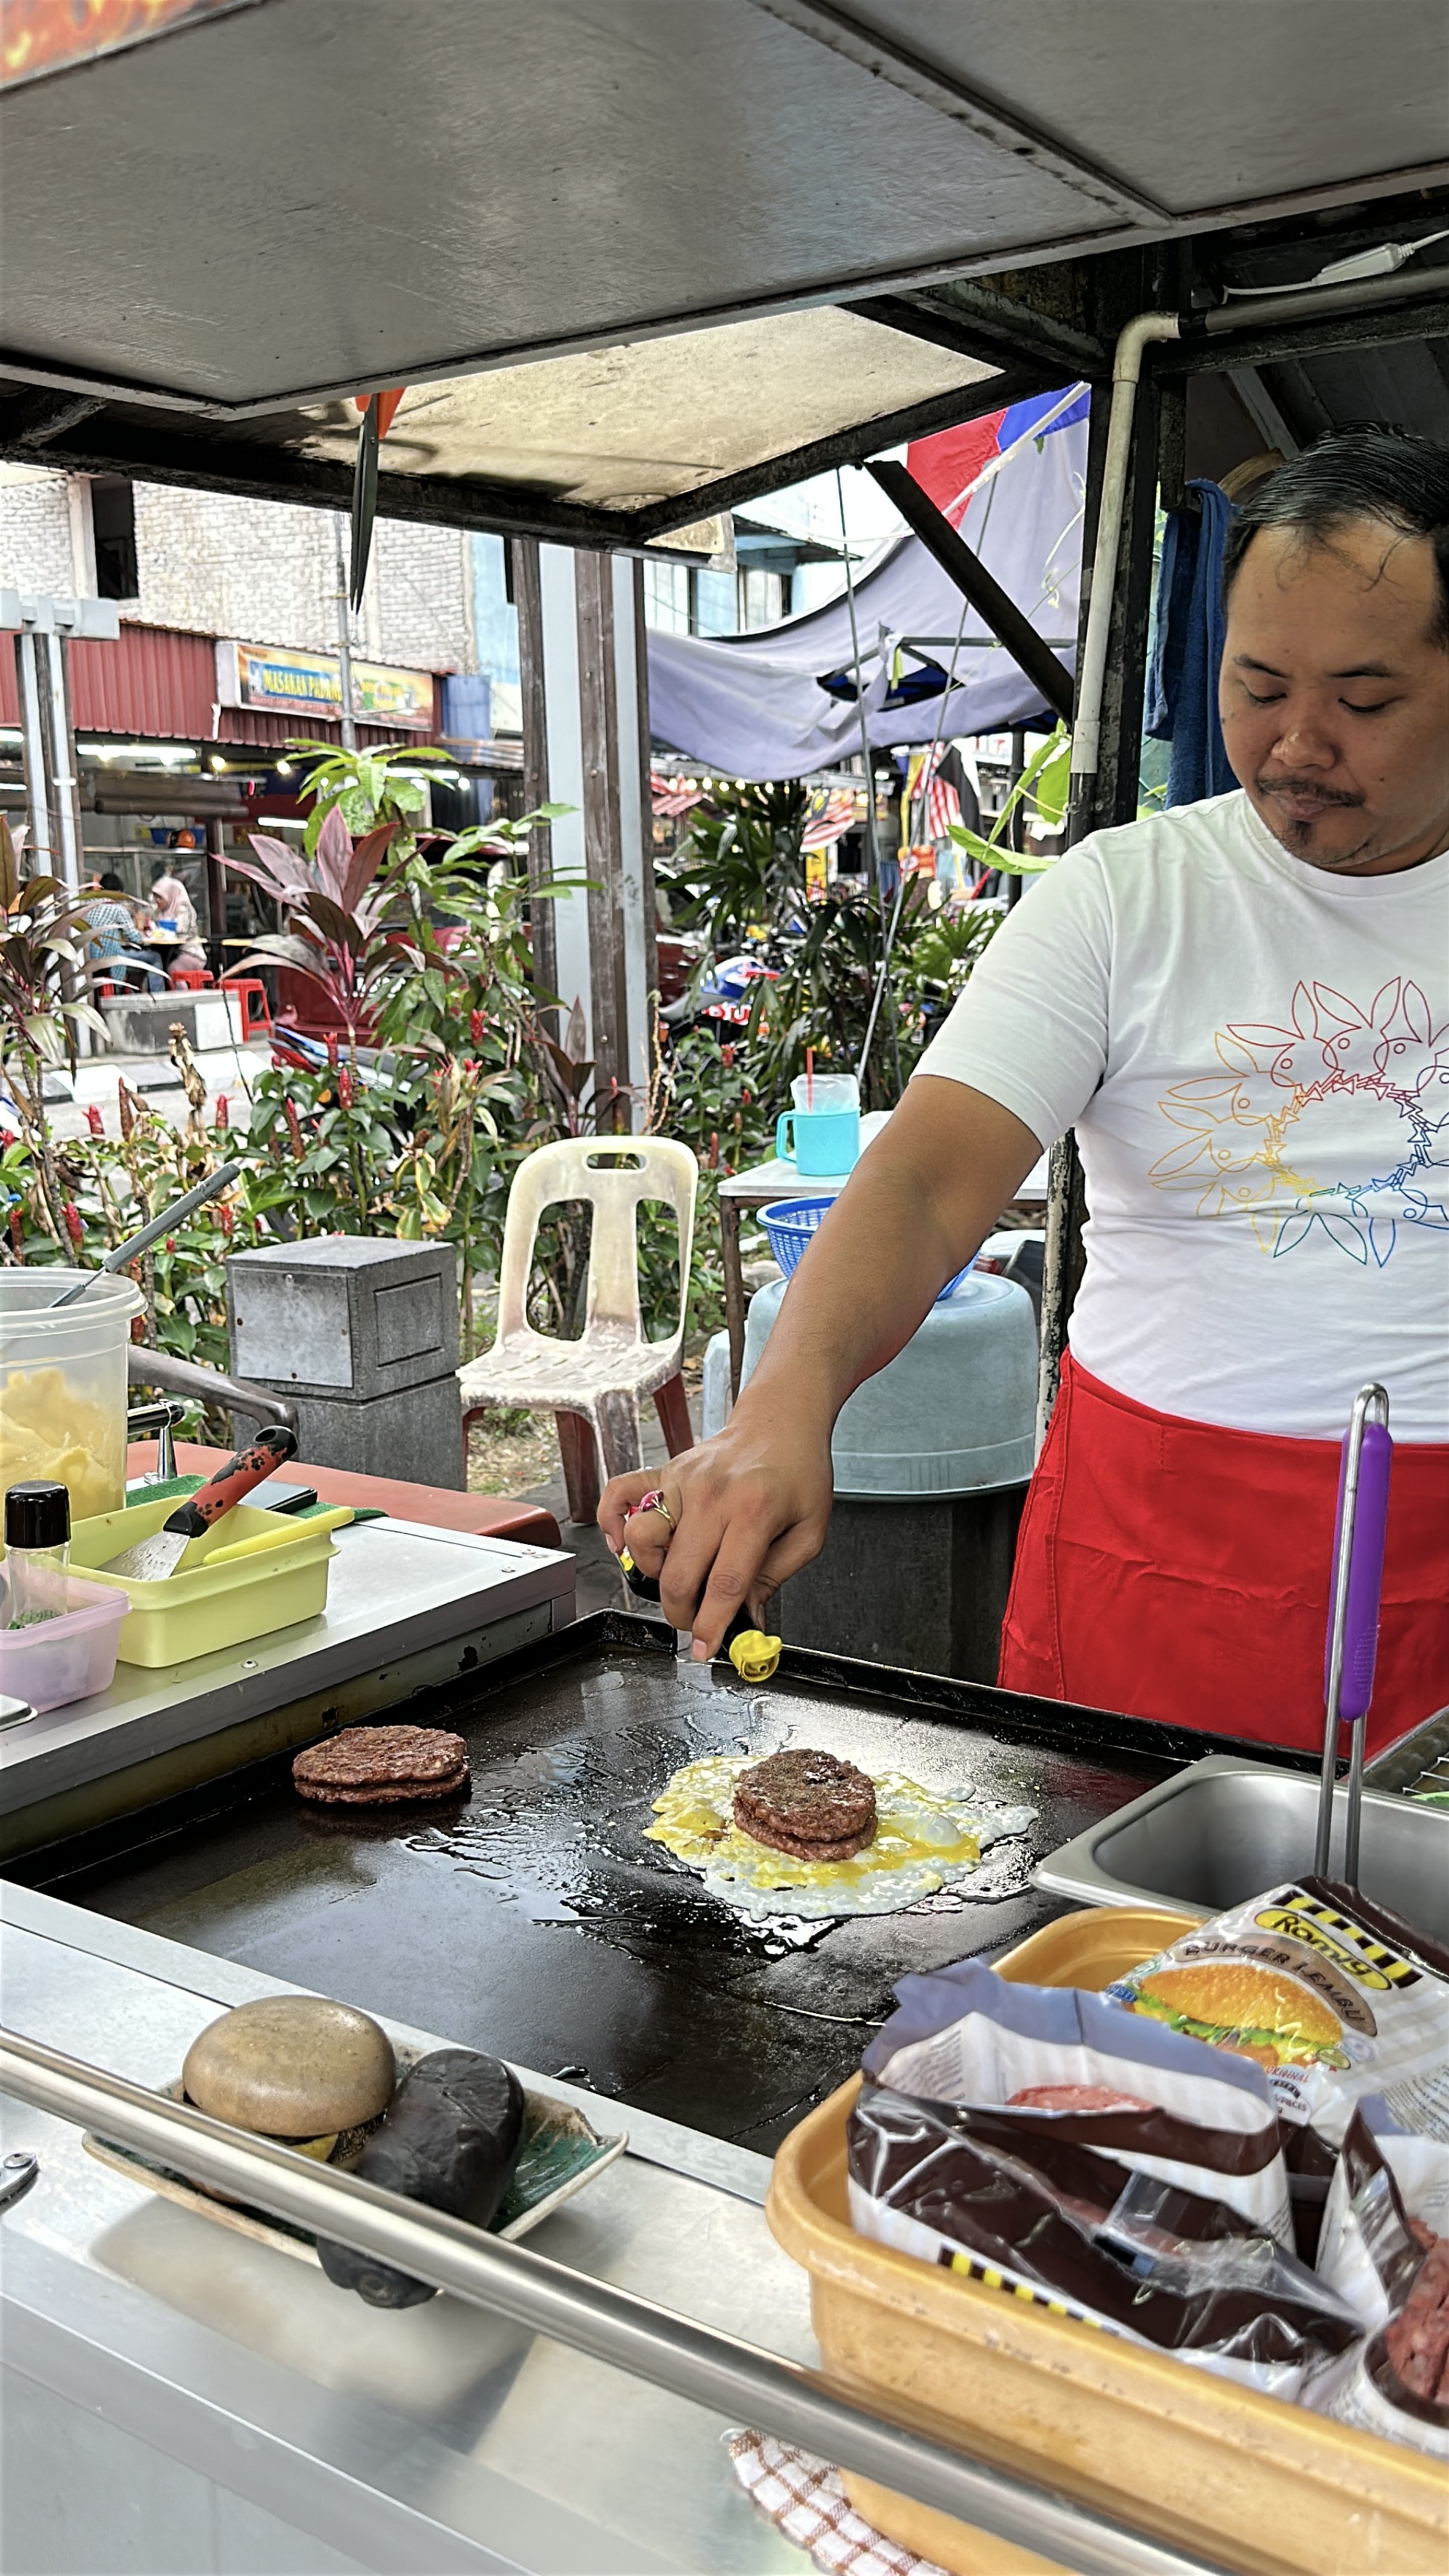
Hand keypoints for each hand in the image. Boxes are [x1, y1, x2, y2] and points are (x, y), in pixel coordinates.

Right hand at [599, 1405, 832, 1658]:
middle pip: (677, 1573)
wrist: (782, 1421)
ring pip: (642, 1540)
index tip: (706, 1650)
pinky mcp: (663, 1471)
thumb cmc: (800, 1473)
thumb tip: (746, 1621)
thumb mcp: (808, 1532)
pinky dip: (612, 1523)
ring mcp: (681, 1481)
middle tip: (697, 1621)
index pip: (724, 1582)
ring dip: (653, 1573)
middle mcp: (712, 1495)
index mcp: (754, 1511)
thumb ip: (775, 1578)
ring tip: (679, 1574)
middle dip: (682, 1613)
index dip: (713, 1625)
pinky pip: (617, 1495)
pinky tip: (626, 1544)